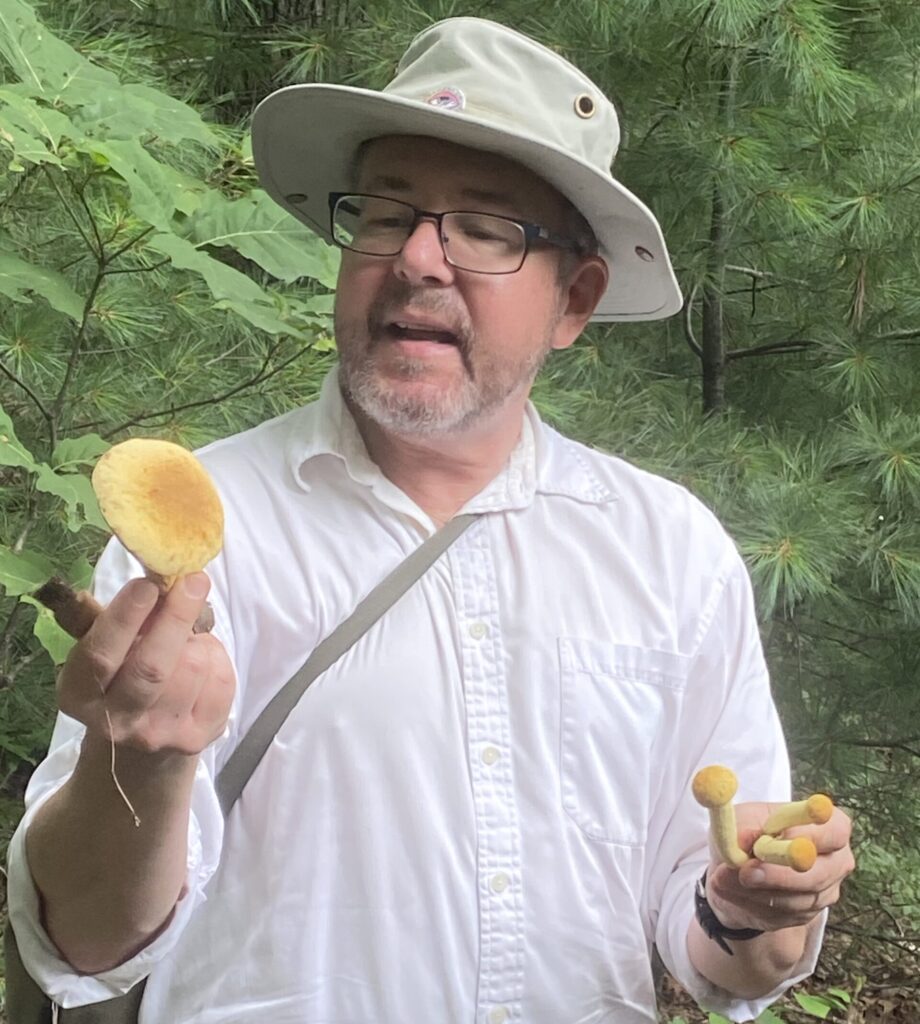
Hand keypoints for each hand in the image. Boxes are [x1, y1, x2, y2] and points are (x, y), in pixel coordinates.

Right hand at [57, 573, 235, 756]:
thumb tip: (156, 576)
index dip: (125, 617)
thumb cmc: (122, 675)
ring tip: (188, 636)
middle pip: (152, 667)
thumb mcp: (106, 648)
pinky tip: (202, 658)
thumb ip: (120, 617)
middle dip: (176, 618)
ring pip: (193, 668)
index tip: (148, 584)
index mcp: (80, 693)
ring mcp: (159, 734)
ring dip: (198, 639)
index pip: (100, 655)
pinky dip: (217, 658)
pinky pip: (220, 682)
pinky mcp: (196, 738)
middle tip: (193, 581)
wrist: (141, 743)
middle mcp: (116, 721)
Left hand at [706, 800, 854, 932]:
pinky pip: (777, 915)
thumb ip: (745, 826)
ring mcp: (823, 893)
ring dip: (754, 890)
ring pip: (795, 899)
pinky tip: (728, 889)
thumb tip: (747, 837)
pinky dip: (747, 902)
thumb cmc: (745, 832)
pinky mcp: (804, 916)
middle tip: (746, 871)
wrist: (733, 869)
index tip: (779, 835)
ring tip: (722, 876)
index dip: (809, 834)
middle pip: (819, 874)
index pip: (834, 831)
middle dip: (779, 874)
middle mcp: (834, 862)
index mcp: (828, 825)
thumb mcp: (739, 818)